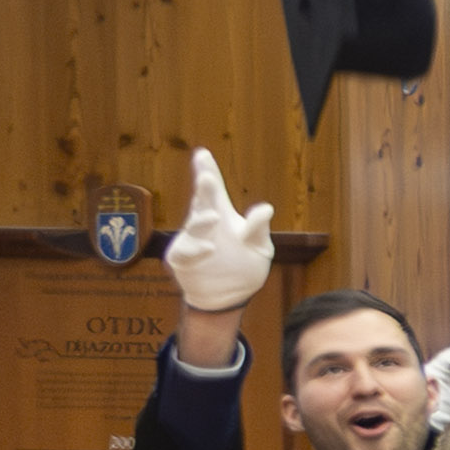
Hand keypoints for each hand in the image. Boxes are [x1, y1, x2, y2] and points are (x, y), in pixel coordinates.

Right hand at [167, 150, 276, 313]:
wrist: (228, 295)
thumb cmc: (244, 264)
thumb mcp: (259, 247)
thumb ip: (258, 229)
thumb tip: (266, 209)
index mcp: (224, 215)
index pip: (216, 190)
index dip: (208, 171)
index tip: (202, 154)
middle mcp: (205, 224)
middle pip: (203, 203)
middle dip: (204, 189)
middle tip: (206, 176)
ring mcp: (192, 241)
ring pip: (194, 227)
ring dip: (202, 221)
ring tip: (214, 217)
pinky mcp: (183, 259)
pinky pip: (186, 253)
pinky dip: (196, 250)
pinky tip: (209, 249)